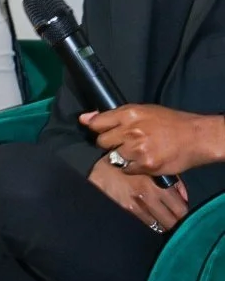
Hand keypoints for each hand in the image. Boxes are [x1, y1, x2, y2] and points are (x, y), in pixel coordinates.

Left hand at [81, 104, 224, 175]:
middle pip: (102, 142)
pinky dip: (132, 168)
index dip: (97, 129)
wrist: (195, 137)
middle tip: (123, 144)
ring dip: (122, 157)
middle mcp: (131, 131)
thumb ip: (114, 115)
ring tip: (137, 152)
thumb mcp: (143, 110)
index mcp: (129, 114)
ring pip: (114, 157)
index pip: (98, 123)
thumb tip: (84, 118)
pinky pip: (126, 170)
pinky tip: (144, 160)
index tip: (99, 132)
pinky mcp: (145, 165)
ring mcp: (138, 149)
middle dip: (109, 144)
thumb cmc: (170, 123)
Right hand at [88, 155, 188, 231]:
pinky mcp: (128, 210)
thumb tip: (184, 197)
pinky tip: (154, 222)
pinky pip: (147, 223)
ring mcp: (139, 205)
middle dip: (177, 222)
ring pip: (160, 225)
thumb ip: (173, 181)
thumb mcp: (154, 167)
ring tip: (166, 222)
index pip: (180, 208)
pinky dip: (153, 224)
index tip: (184, 214)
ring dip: (165, 224)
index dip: (184, 214)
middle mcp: (151, 196)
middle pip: (172, 220)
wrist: (105, 169)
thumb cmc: (132, 165)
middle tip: (178, 221)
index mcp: (160, 183)